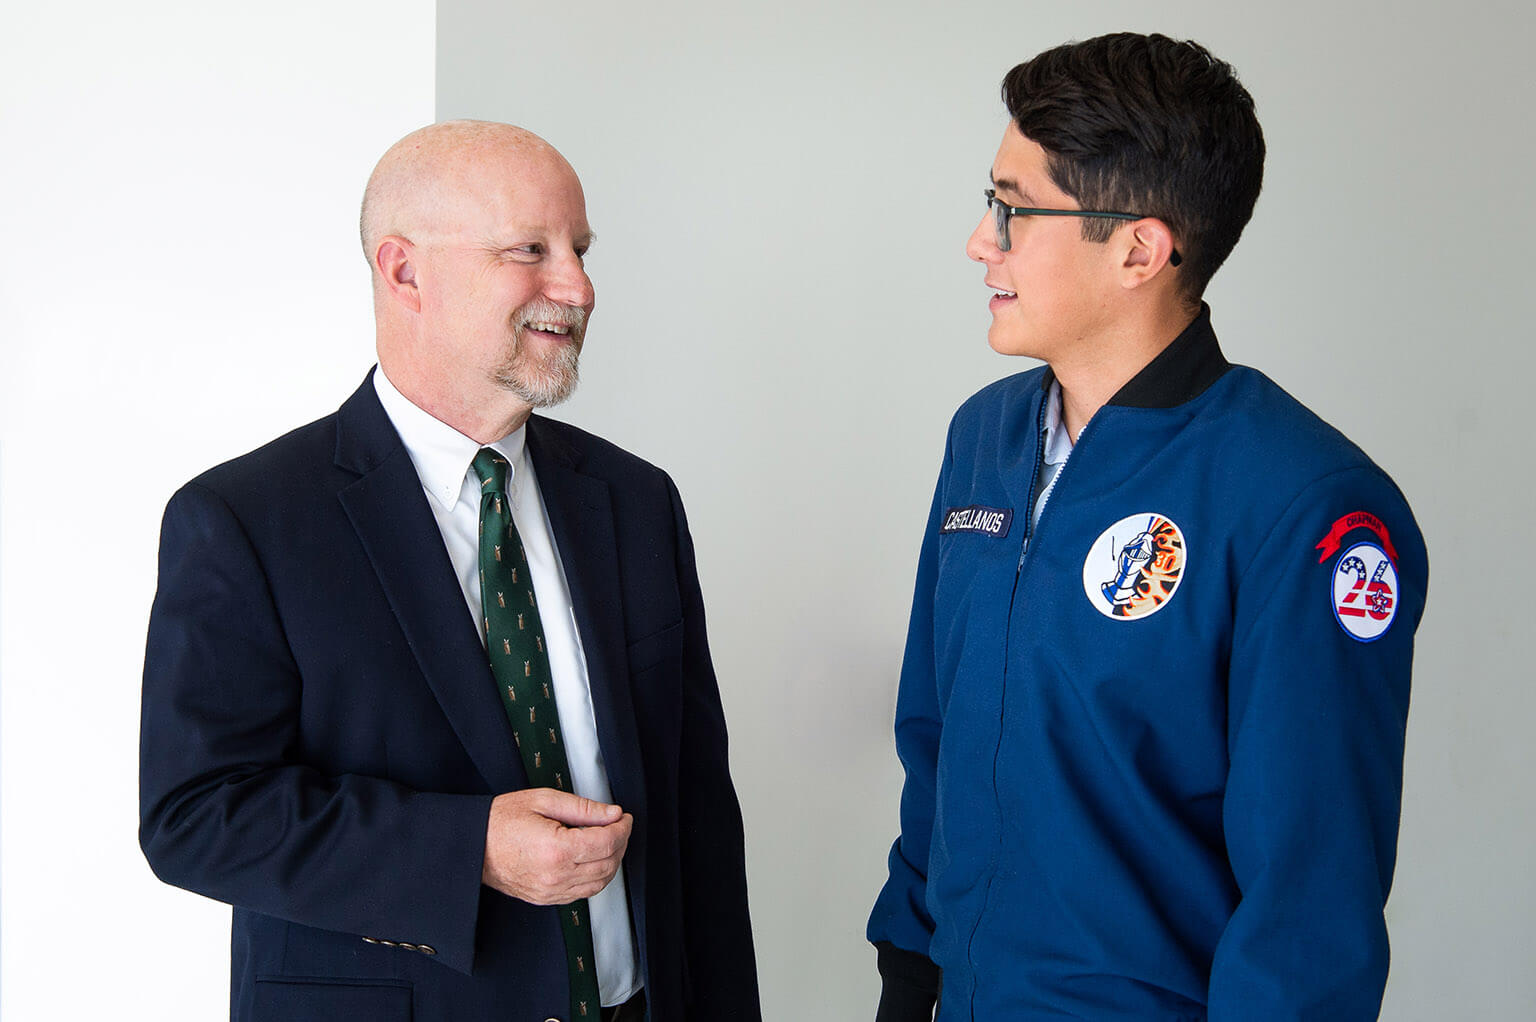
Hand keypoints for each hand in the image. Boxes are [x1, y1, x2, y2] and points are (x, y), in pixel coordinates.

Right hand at [481, 788, 632, 904]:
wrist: (473, 845)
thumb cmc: (502, 820)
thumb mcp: (544, 800)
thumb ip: (583, 808)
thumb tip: (612, 813)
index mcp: (557, 849)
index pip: (607, 842)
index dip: (622, 828)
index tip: (623, 817)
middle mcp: (556, 875)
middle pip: (608, 864)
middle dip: (621, 843)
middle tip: (618, 825)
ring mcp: (550, 891)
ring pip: (599, 883)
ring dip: (612, 862)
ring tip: (608, 841)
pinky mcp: (546, 899)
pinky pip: (582, 893)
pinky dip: (595, 877)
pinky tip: (592, 860)